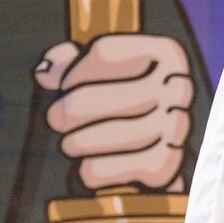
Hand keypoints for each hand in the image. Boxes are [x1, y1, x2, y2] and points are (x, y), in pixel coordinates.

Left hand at [38, 34, 193, 191]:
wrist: (158, 150)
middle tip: (55, 118)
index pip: (105, 54)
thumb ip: (70, 66)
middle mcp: (178, 86)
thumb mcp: (102, 75)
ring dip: (81, 141)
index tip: (63, 86)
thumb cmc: (124, 104)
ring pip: (116, 133)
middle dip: (74, 109)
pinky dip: (94, 170)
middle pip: (113, 93)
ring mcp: (176, 126)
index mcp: (164, 53)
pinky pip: (119, 167)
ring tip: (69, 144)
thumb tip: (45, 70)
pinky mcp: (166, 165)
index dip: (74, 72)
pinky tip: (85, 167)